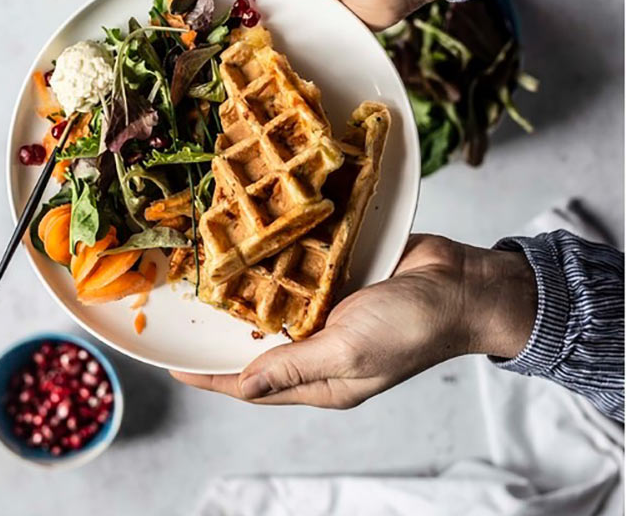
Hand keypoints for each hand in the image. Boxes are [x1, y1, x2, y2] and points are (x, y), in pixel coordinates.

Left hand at [171, 234, 535, 407]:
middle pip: (260, 346)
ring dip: (248, 294)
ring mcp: (330, 311)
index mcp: (323, 379)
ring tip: (208, 276)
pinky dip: (278, 265)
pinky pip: (300, 275)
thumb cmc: (410, 326)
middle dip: (223, 334)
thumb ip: (294, 367)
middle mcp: (321, 347)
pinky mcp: (340, 279)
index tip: (174, 367)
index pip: (254, 386)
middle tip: (184, 313)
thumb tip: (243, 387)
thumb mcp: (348, 352)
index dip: (212, 378)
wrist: (460, 283)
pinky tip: (254, 247)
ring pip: (277, 308)